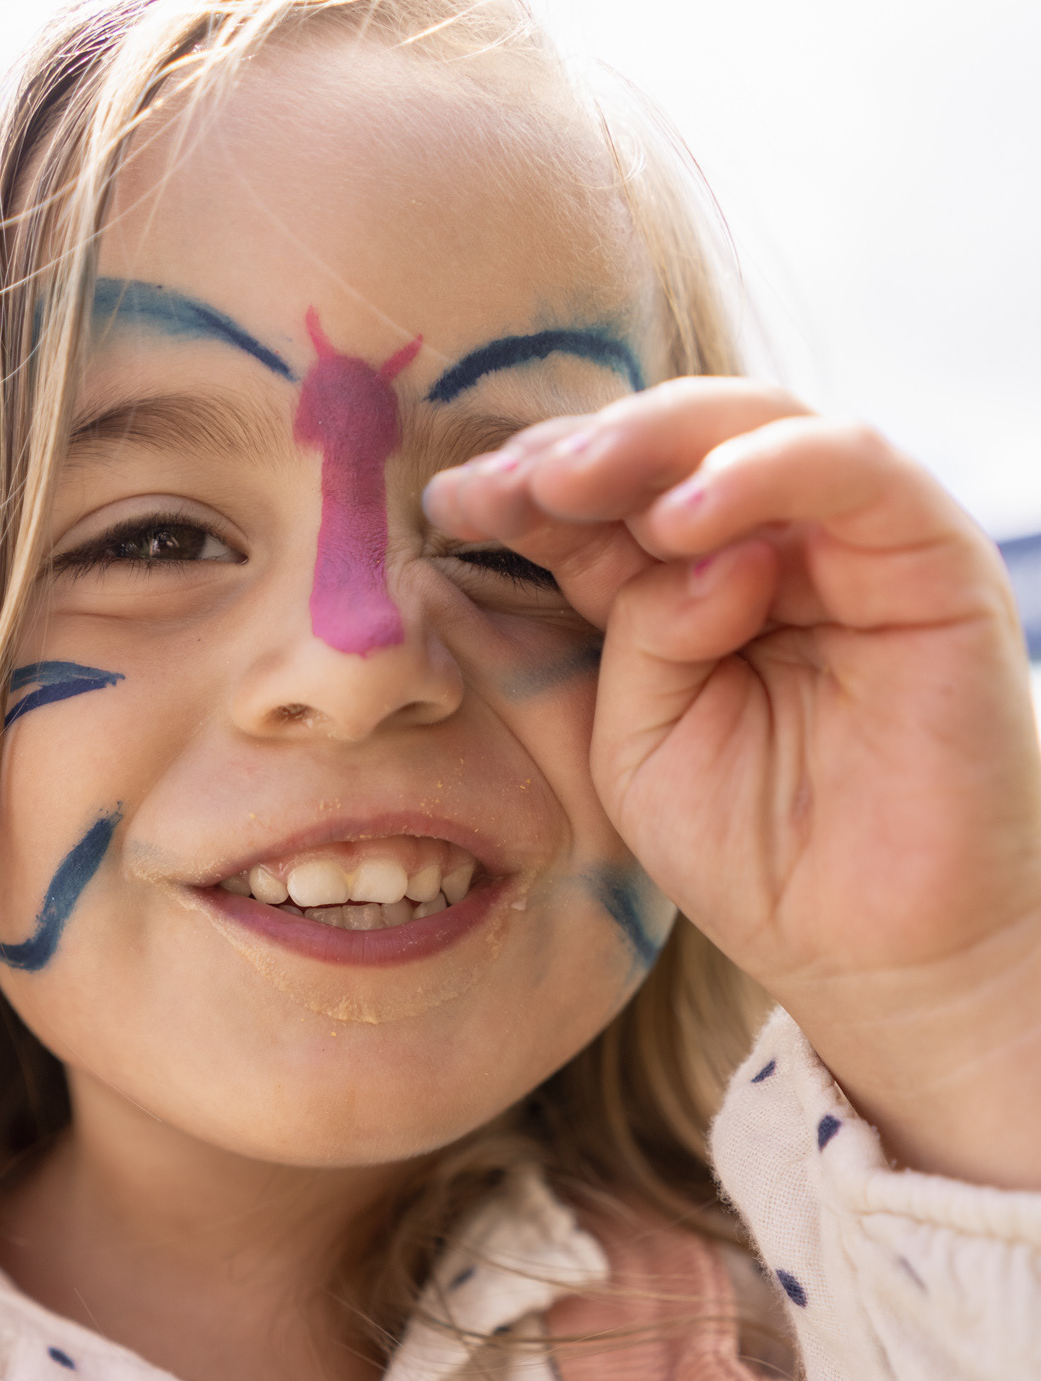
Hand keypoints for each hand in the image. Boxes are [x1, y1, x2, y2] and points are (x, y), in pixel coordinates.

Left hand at [423, 379, 1040, 1187]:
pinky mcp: (931, 556)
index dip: (532, 488)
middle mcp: (781, 543)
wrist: (874, 953)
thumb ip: (623, 629)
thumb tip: (637, 526)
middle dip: (580, 452)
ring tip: (569, 483)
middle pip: (677, 446)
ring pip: (757, 427)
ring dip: (653, 445)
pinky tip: (678, 520)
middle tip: (505, 483)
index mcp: (700, 584)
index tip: (449, 501)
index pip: (613, 502)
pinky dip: (759, 473)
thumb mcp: (639, 737)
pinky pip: (850, 468)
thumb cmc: (757, 853)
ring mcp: (856, 542)